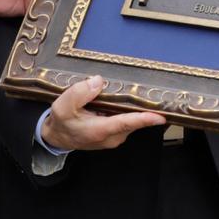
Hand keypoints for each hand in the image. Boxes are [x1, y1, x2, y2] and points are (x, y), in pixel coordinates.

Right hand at [40, 75, 165, 151]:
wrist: (58, 137)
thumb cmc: (61, 122)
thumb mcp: (63, 105)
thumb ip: (80, 92)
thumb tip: (99, 81)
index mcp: (100, 130)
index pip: (126, 123)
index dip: (144, 119)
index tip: (160, 117)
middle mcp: (112, 137)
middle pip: (134, 121)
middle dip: (144, 108)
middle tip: (154, 92)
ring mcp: (115, 137)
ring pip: (131, 121)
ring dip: (136, 109)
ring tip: (140, 92)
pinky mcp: (116, 135)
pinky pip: (127, 122)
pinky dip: (129, 111)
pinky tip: (126, 100)